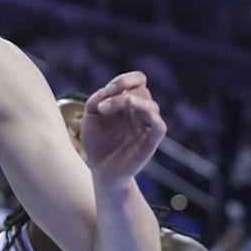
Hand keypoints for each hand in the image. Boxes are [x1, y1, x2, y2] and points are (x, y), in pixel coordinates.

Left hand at [81, 71, 166, 186]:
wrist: (100, 170)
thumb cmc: (96, 142)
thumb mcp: (90, 117)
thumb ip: (96, 99)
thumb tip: (107, 91)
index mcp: (127, 103)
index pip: (138, 80)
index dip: (125, 80)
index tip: (108, 90)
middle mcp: (139, 112)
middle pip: (141, 90)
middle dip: (119, 94)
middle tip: (102, 108)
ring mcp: (146, 126)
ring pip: (151, 105)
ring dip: (131, 102)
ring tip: (108, 108)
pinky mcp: (150, 142)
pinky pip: (160, 126)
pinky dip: (153, 116)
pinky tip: (140, 111)